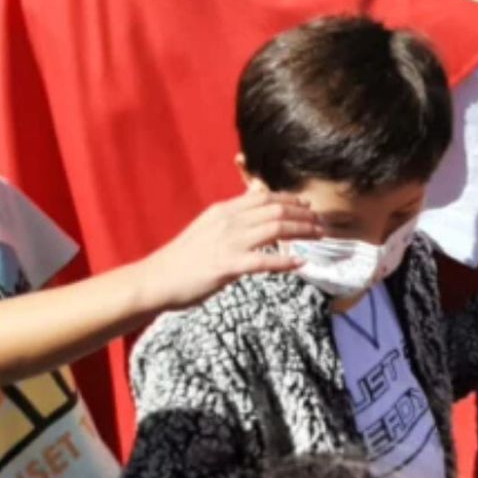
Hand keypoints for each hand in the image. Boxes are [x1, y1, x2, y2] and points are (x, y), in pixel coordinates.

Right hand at [136, 188, 316, 311]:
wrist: (156, 280)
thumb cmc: (182, 258)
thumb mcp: (206, 227)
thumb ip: (230, 218)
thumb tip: (251, 206)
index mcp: (223, 211)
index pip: (264, 197)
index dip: (290, 200)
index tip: (307, 205)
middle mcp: (228, 221)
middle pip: (277, 210)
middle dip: (304, 215)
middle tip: (321, 223)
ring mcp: (229, 242)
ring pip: (277, 229)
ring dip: (303, 231)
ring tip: (319, 236)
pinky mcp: (228, 265)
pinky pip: (265, 261)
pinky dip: (286, 261)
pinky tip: (300, 263)